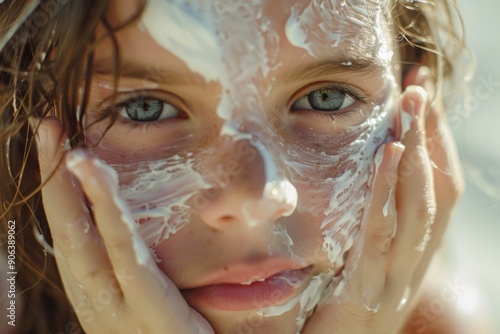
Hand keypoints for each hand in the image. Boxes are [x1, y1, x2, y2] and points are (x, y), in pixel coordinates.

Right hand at [33, 118, 213, 332]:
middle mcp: (96, 301)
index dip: (59, 192)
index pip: (71, 234)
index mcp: (96, 294)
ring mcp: (118, 312)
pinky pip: (128, 260)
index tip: (58, 150)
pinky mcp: (151, 315)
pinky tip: (100, 184)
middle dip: (56, 180)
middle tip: (49, 129)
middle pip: (69, 231)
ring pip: (90, 242)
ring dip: (77, 192)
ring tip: (71, 149)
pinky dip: (111, 219)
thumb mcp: (147, 300)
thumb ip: (136, 267)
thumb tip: (125, 223)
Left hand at [302, 77, 462, 332]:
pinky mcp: (369, 287)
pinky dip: (387, 191)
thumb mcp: (362, 267)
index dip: (436, 144)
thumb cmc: (340, 313)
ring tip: (410, 108)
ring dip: (418, 154)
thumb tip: (364, 185)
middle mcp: (416, 263)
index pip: (438, 190)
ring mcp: (397, 277)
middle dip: (431, 136)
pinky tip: (388, 155)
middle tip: (419, 87)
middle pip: (436, 190)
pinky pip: (383, 232)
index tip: (424, 99)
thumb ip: (370, 231)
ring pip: (420, 207)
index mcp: (415, 255)